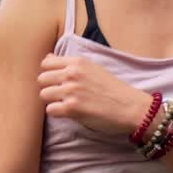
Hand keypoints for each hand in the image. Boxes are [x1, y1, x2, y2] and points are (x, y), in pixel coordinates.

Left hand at [37, 54, 152, 135]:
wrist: (131, 107)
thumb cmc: (114, 89)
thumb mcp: (93, 68)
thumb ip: (71, 64)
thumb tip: (47, 59)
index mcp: (78, 62)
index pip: (46, 63)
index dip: (49, 74)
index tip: (57, 81)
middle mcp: (72, 73)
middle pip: (41, 79)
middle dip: (49, 88)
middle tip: (61, 95)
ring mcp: (71, 90)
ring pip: (43, 95)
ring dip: (52, 101)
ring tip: (66, 104)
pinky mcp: (72, 108)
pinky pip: (50, 110)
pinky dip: (57, 113)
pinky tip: (69, 113)